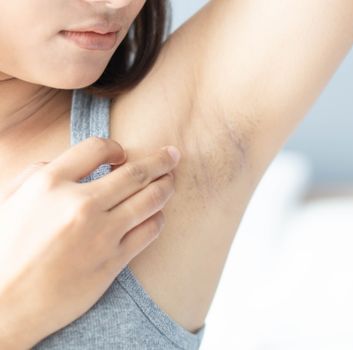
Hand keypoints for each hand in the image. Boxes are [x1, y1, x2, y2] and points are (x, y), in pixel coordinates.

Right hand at [0, 136, 180, 348]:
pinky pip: (149, 231)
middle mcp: (80, 205)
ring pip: (150, 199)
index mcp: (50, 184)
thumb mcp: (8, 201)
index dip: (115, 148)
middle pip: (135, 173)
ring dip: (166, 185)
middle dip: (161, 160)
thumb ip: (37, 175)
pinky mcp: (113, 260)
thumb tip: (66, 162)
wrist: (4, 306)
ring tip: (171, 180)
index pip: (97, 148)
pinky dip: (158, 218)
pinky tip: (157, 215)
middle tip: (173, 154)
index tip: (121, 155)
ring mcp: (101, 233)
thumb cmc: (3, 251)